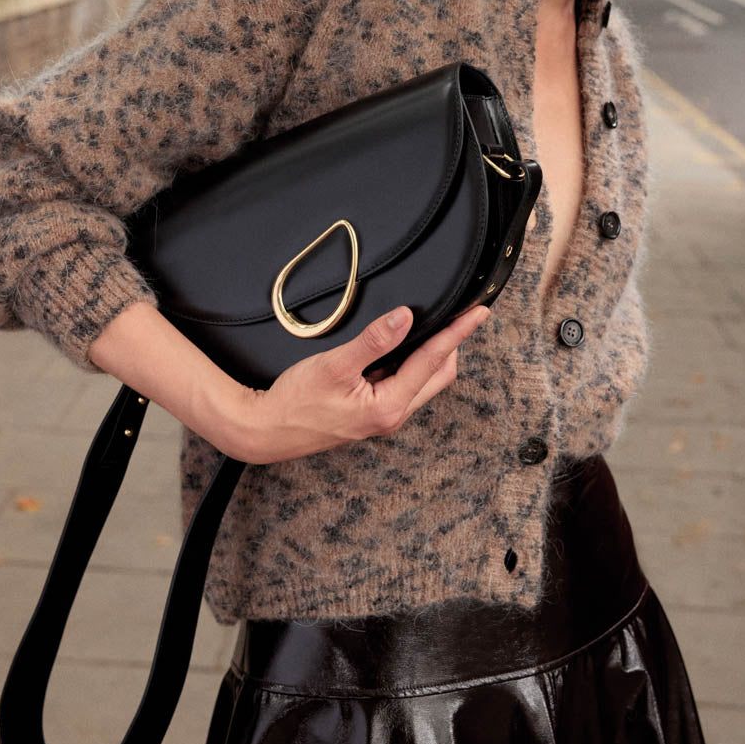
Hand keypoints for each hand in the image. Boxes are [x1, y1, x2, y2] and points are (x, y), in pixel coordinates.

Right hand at [228, 304, 490, 464]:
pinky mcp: (372, 413)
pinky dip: (411, 363)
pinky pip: (403, 385)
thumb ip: (373, 341)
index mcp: (389, 406)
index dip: (457, 333)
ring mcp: (383, 416)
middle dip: (451, 344)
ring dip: (431, 354)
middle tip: (460, 313)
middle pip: (438, 375)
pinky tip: (401, 345)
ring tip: (435, 324)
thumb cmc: (296, 401)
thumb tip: (405, 317)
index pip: (433, 361)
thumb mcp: (334, 365)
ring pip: (422, 381)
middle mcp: (393, 415)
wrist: (267, 430)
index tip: (477, 313)